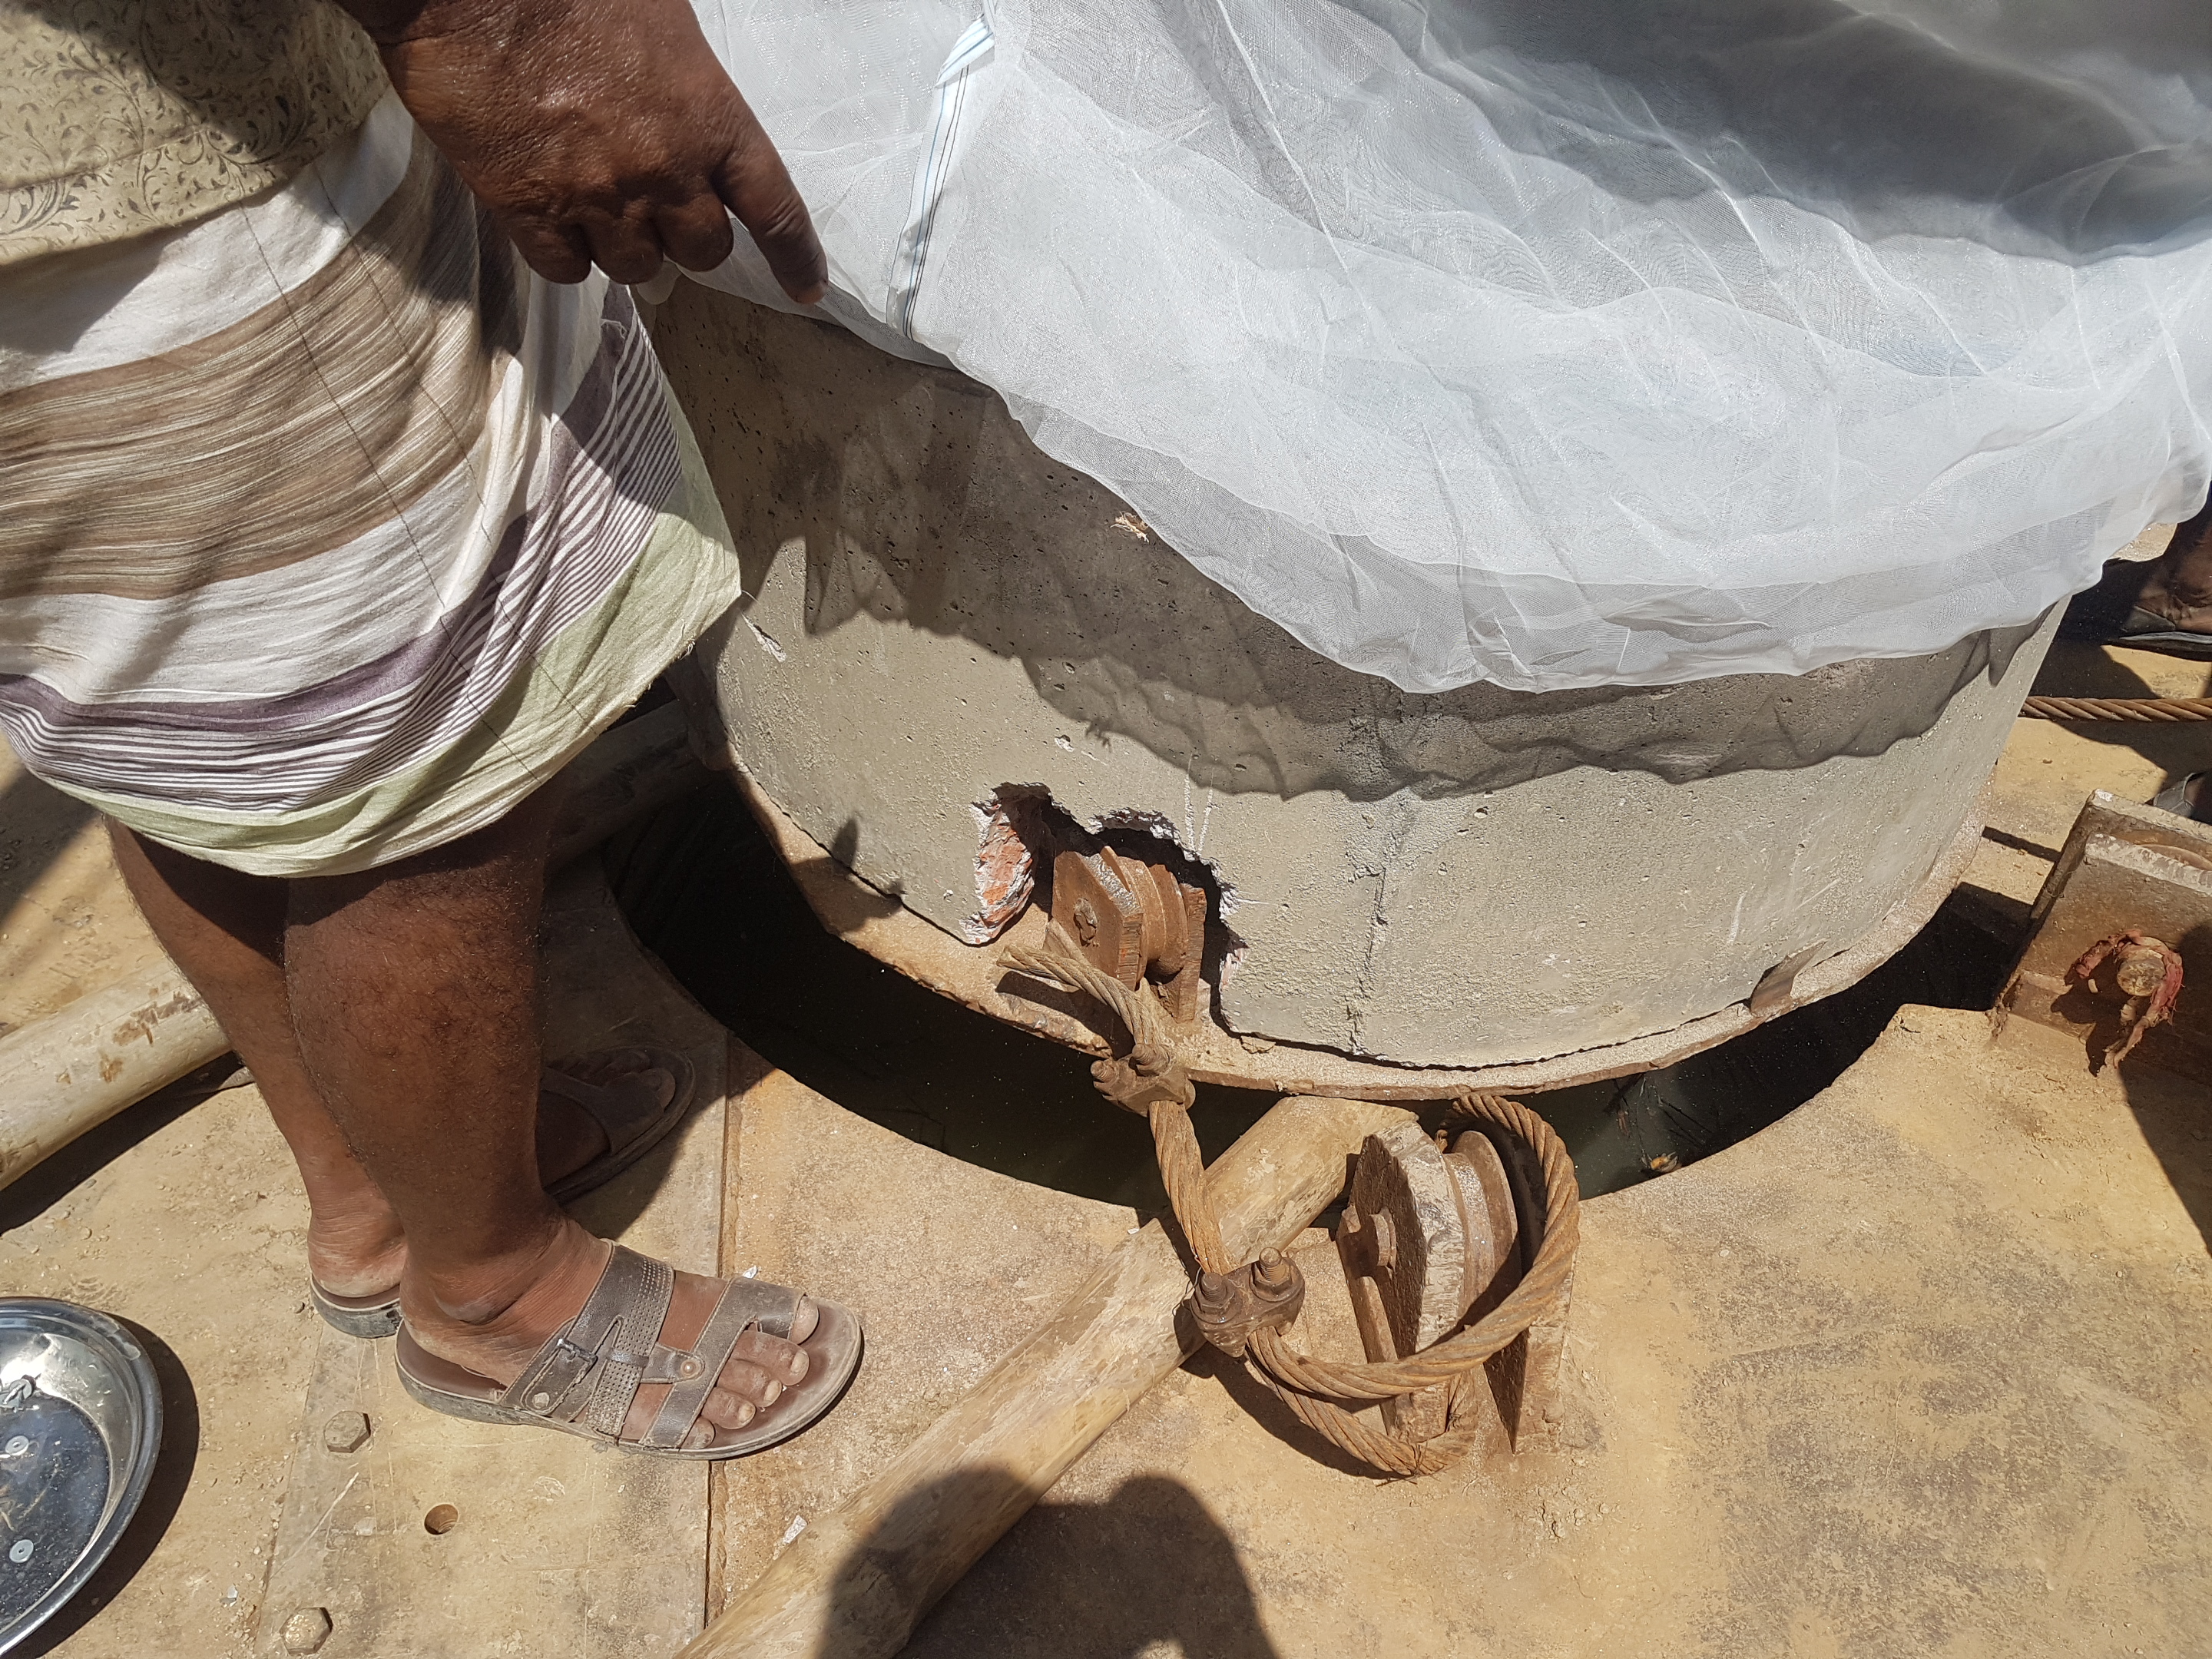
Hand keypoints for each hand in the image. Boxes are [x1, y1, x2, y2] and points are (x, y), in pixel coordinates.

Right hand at [341, 0, 824, 297]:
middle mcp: (665, 172)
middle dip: (687, 237)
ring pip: (635, 267)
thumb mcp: (662, 24)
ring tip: (597, 202)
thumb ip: (687, 90)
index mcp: (710, 119)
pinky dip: (566, 254)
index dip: (794, 257)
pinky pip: (566, 268)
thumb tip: (690, 117)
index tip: (805, 289)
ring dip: (624, 246)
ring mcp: (599, 197)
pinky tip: (553, 217)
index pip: (774, 209)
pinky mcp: (531, 211)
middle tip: (660, 210)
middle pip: (703, 251)